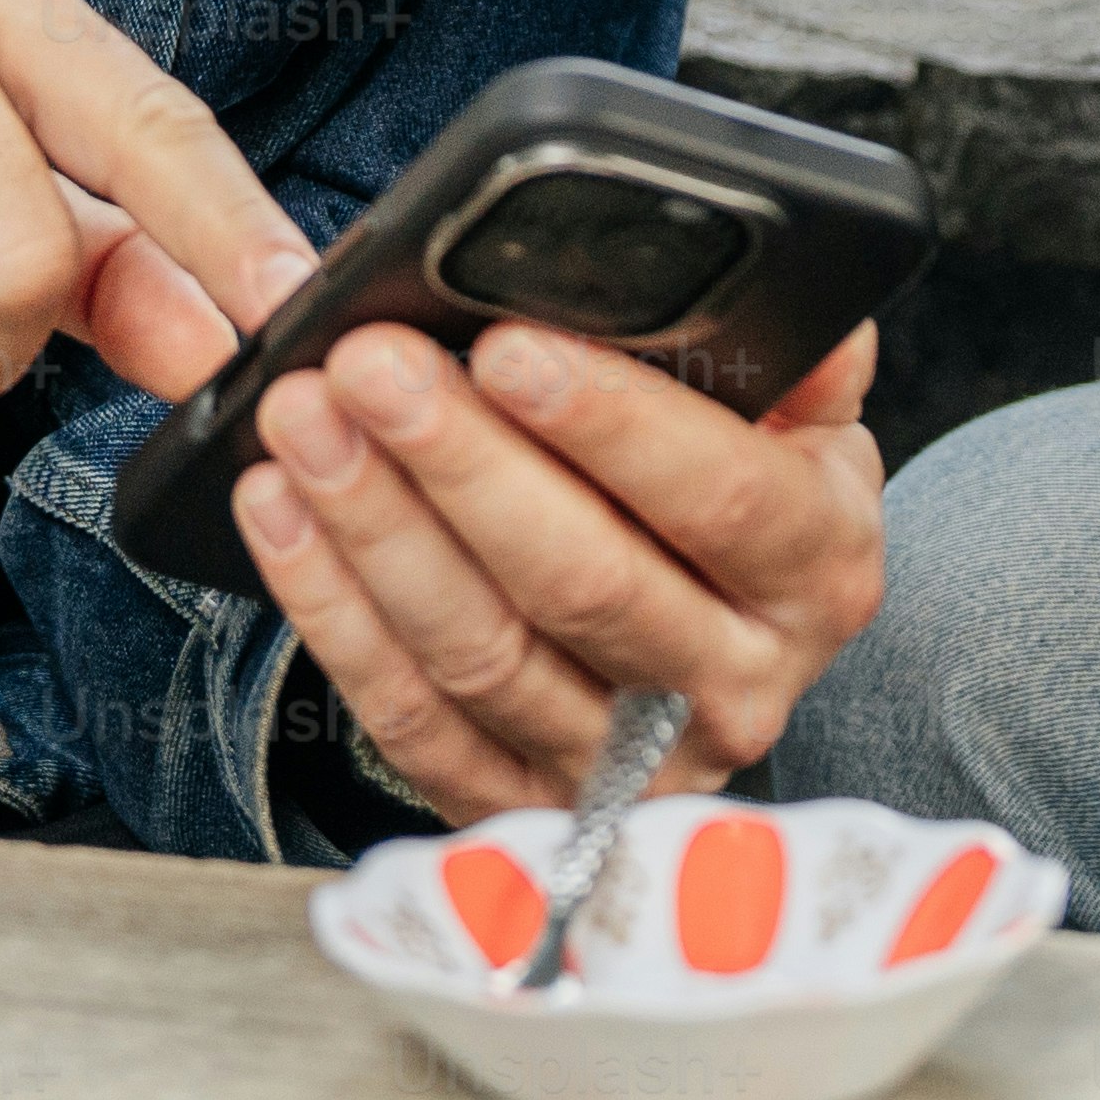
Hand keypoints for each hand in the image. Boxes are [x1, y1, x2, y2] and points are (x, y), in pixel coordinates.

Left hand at [232, 317, 888, 822]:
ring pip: (485, 652)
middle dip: (462, 463)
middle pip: (586, 581)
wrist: (722, 651)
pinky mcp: (527, 806)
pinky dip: (335, 613)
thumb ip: (794, 356)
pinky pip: (415, 719)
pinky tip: (282, 516)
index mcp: (818, 569)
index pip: (720, 496)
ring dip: (377, 530)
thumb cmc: (741, 498)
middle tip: (368, 367)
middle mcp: (739, 682)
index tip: (506, 347)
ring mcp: (630, 765)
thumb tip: (781, 294)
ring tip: (304, 425)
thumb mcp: (801, 424)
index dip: (612, 423)